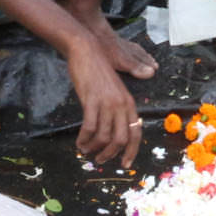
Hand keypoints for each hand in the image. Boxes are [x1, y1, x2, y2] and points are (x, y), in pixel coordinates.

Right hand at [66, 39, 142, 167]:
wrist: (88, 51)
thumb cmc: (99, 71)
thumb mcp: (114, 91)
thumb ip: (116, 109)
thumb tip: (111, 133)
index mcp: (129, 103)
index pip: (136, 133)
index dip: (131, 151)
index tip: (125, 164)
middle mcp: (121, 104)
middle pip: (121, 139)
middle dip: (110, 154)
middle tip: (100, 160)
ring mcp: (107, 103)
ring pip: (104, 136)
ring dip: (94, 148)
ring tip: (86, 151)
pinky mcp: (92, 100)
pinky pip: (89, 128)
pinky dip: (84, 139)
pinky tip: (79, 142)